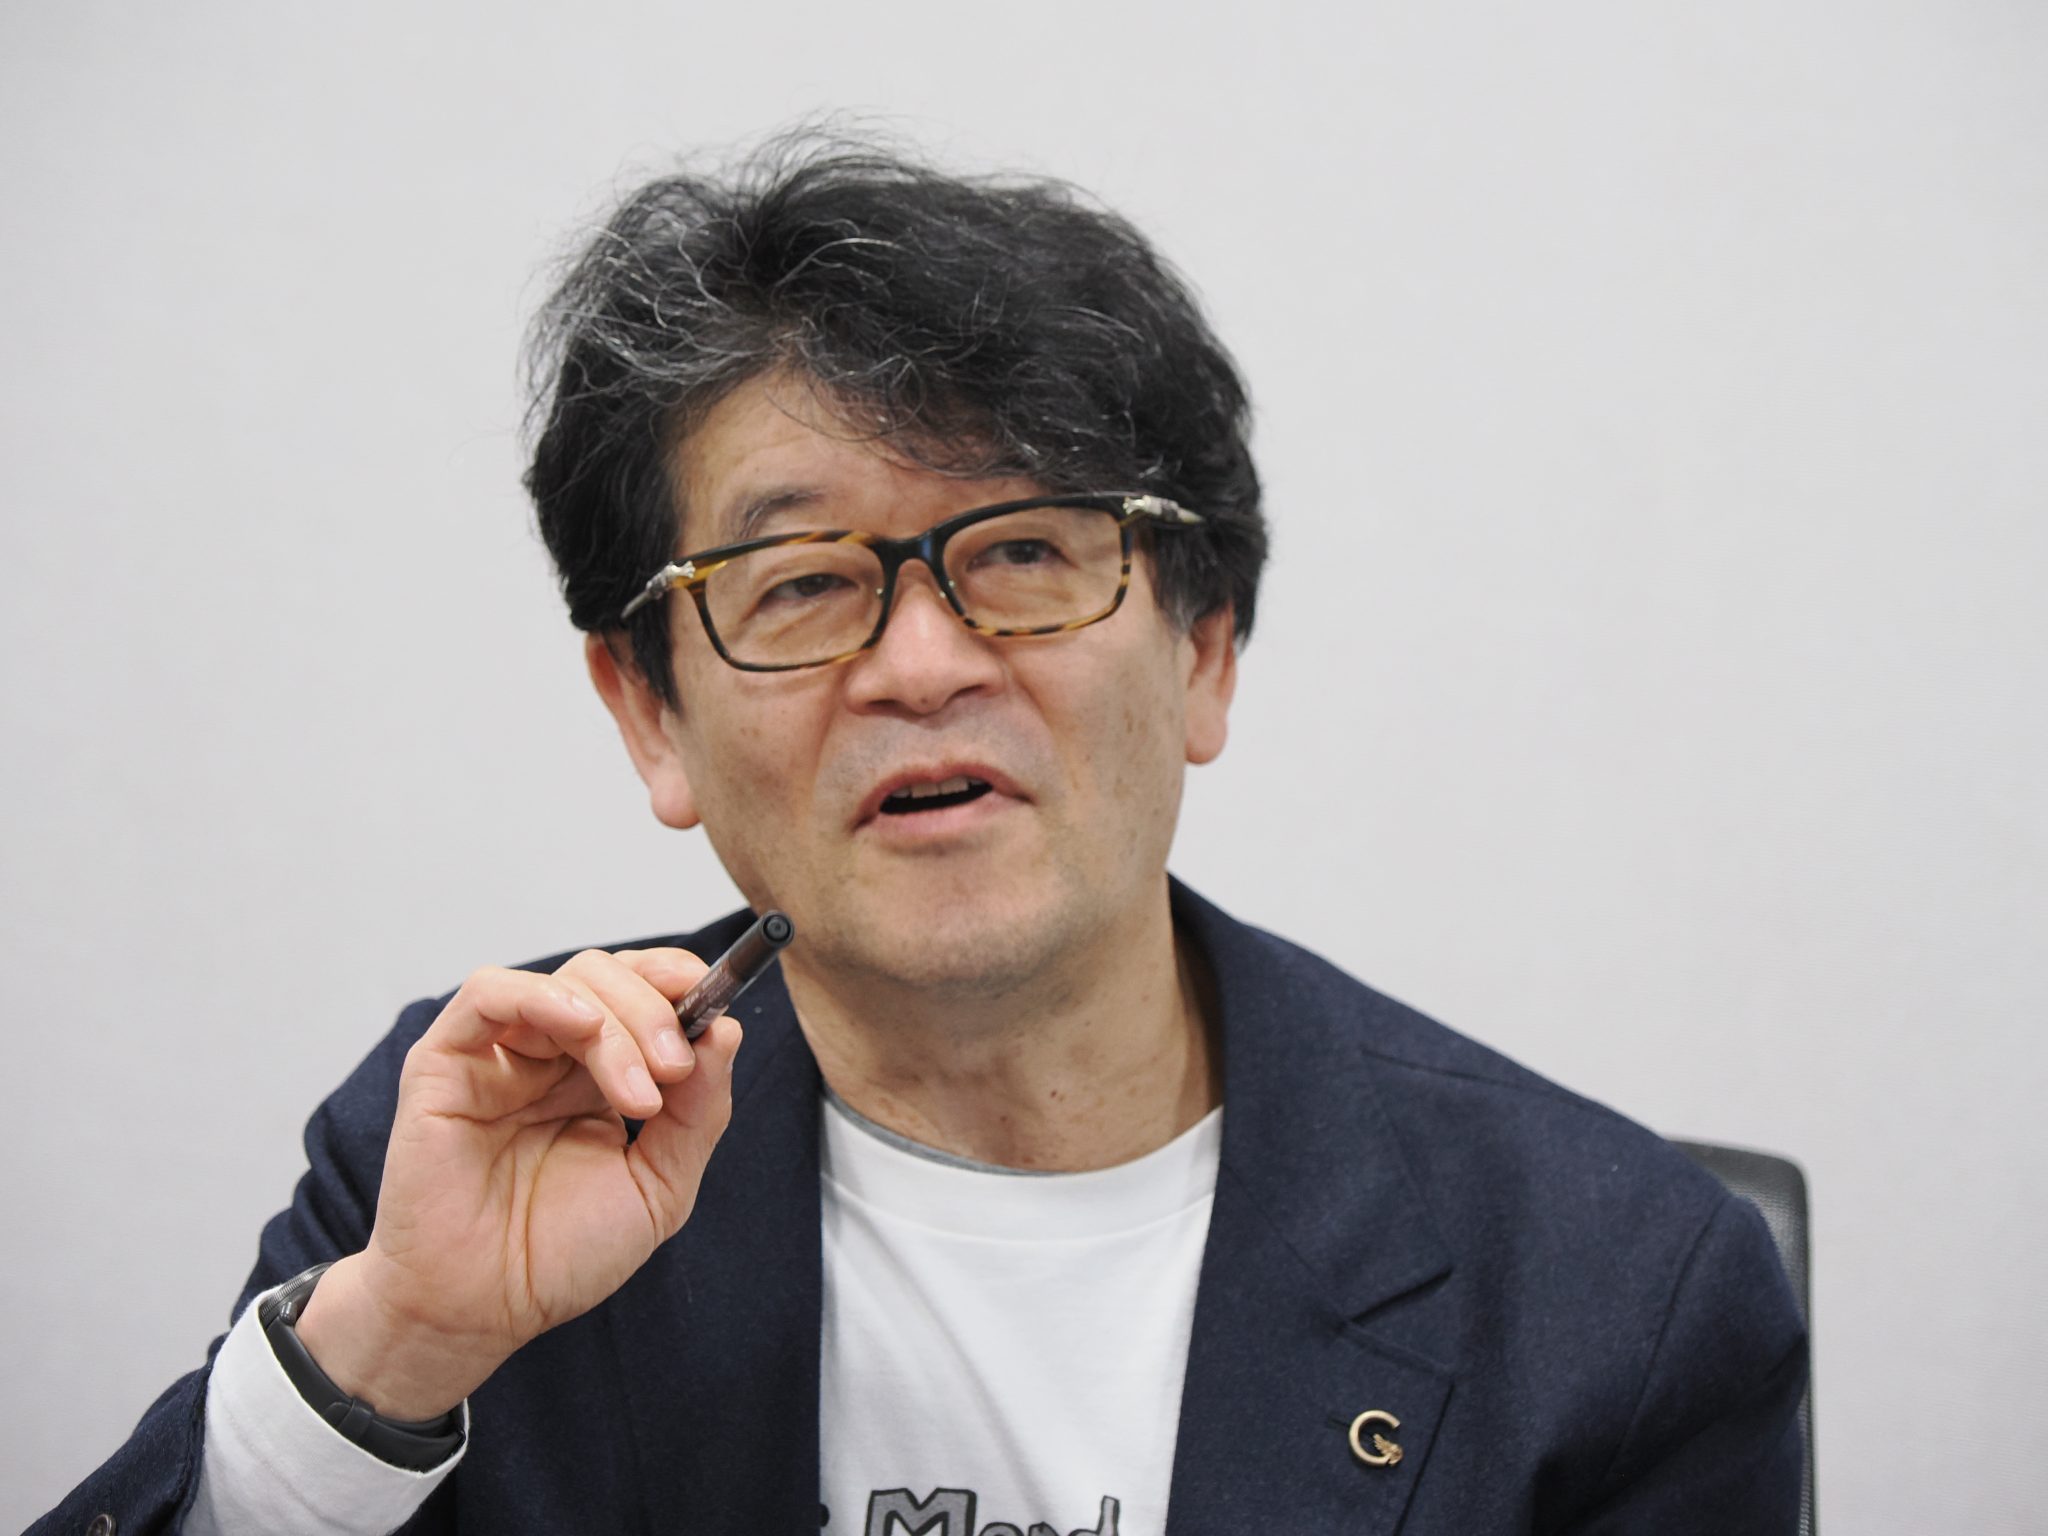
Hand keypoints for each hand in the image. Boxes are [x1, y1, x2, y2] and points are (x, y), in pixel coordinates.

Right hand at [295, 947, 738, 1418]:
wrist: (483, 1311)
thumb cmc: (558, 1256)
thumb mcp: (658, 1187)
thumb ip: (699, 1112)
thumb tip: (727, 1030)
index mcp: (599, 1076)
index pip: (642, 992)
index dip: (679, 983)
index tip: (715, 998)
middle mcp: (550, 1055)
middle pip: (611, 978)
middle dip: (657, 1013)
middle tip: (676, 1069)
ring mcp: (499, 1055)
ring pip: (567, 982)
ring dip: (619, 1021)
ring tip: (641, 1092)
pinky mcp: (444, 1062)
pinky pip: (488, 993)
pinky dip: (544, 995)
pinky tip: (582, 1028)